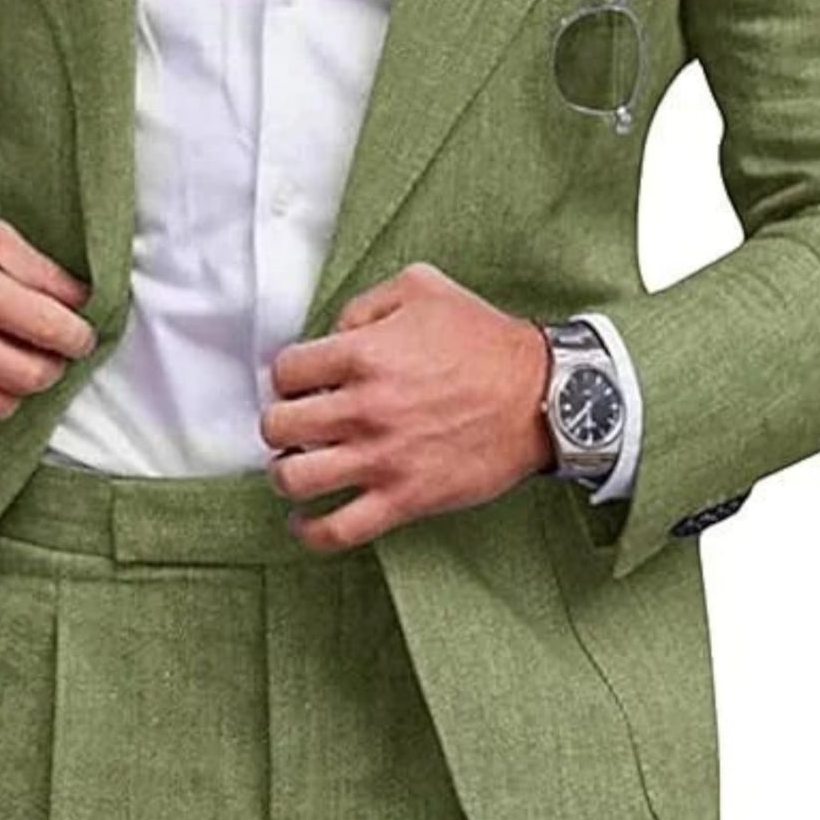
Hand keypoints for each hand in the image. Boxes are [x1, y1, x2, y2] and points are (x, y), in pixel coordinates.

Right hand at [0, 199, 95, 431]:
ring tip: (8, 356)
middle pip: (32, 376)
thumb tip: (81, 304)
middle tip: (47, 347)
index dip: (78, 336)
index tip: (79, 335)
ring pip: (2, 405)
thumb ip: (40, 271)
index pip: (50, 330)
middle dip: (53, 363)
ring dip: (16, 384)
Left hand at [260, 261, 553, 551]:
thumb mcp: (423, 288)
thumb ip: (366, 303)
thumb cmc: (485, 341)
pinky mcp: (405, 498)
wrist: (541, 396)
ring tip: (298, 466)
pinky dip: (310, 531)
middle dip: (281, 423)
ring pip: (294, 478)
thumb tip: (334, 334)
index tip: (303, 383)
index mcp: (364, 354)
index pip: (285, 370)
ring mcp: (382, 458)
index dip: (289, 375)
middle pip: (278, 425)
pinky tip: (305, 520)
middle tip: (298, 423)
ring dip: (286, 473)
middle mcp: (364, 408)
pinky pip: (338, 529)